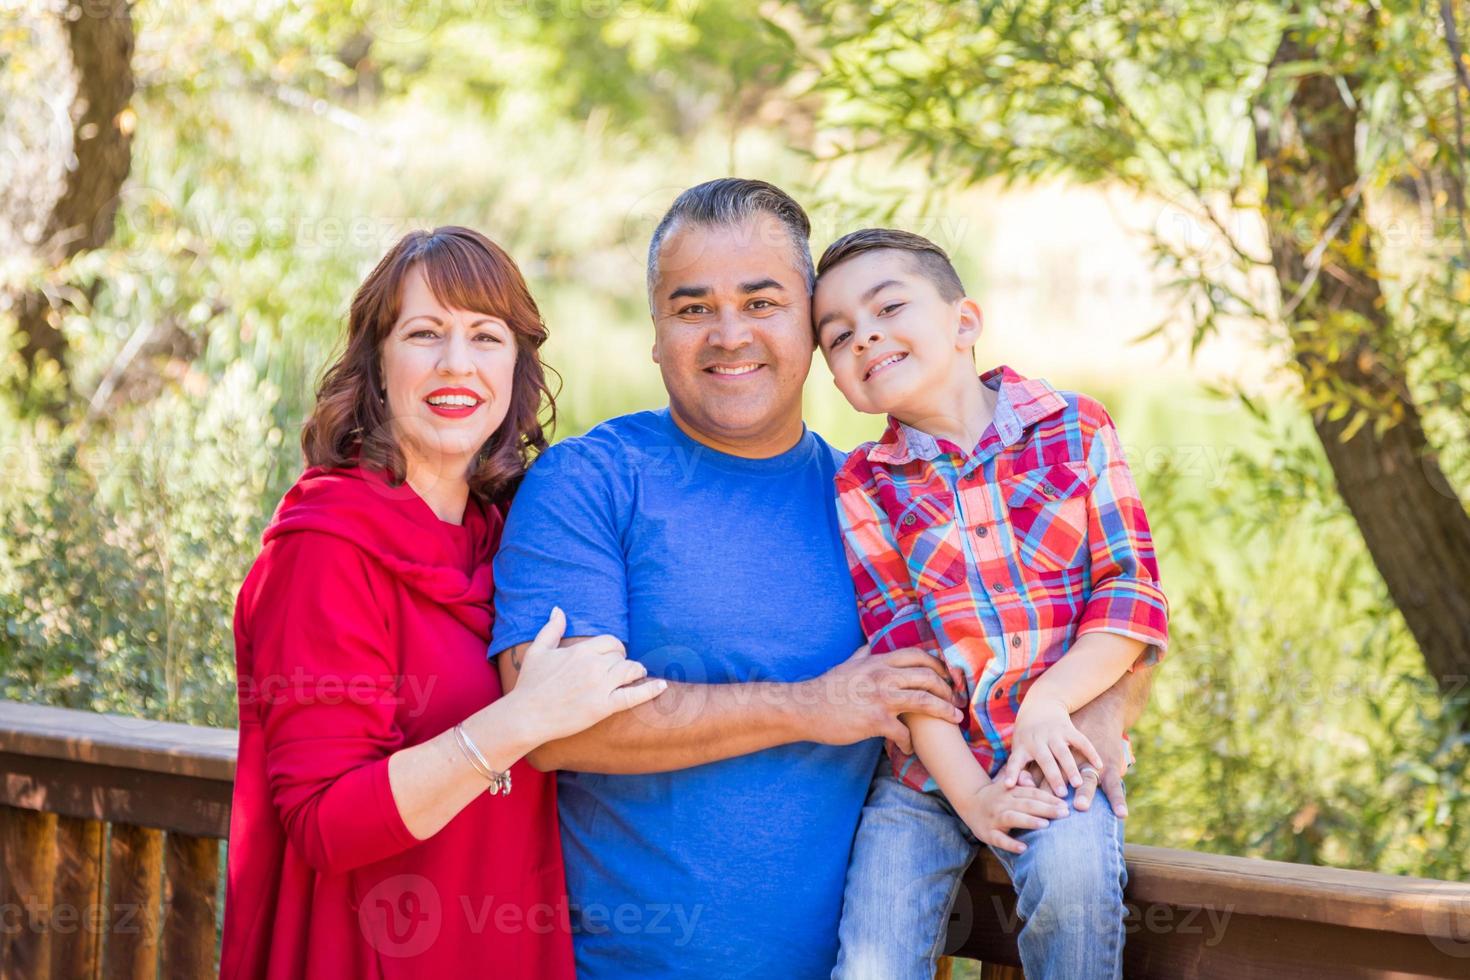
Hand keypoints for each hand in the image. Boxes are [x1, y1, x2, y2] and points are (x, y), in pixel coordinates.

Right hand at [510, 608, 665, 742]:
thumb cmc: (529, 684)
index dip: (614, 648)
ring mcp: (600, 686)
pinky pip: (634, 696)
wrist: (526, 716)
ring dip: (636, 671)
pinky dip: (650, 690)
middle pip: (621, 656)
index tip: (612, 656)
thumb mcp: (538, 651)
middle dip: (621, 661)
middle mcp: (593, 666)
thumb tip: (558, 610)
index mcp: (580, 651)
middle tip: (618, 670)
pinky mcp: (603, 707)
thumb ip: (552, 629)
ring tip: (638, 674)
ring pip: (631, 671)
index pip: (611, 642)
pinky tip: (662, 685)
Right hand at [804, 645, 964, 754]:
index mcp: (878, 661)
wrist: (805, 708)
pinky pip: (904, 732)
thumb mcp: (847, 664)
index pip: (918, 655)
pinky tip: (908, 748)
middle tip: (955, 700)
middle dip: (947, 689)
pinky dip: (910, 742)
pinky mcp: (875, 721)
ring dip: (944, 711)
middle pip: (928, 676)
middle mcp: (882, 675)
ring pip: (924, 701)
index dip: (938, 664)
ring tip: (954, 719)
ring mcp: (880, 698)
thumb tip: (870, 644)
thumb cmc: (826, 689)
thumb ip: (862, 653)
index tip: (947, 676)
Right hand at [953, 780, 1068, 854]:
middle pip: (1026, 804)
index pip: (1032, 793)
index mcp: (1010, 791)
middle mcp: (1002, 802)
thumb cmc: (997, 796)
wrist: (969, 803)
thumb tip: (1032, 779)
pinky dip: (1011, 844)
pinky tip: (1023, 848)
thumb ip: (1022, 781)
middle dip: (1046, 809)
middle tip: (1064, 813)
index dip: (1049, 798)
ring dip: (1029, 821)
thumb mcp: (1007, 785)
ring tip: (1045, 825)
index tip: (1065, 803)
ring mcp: (994, 818)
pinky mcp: (988, 833)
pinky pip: (999, 839)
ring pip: (1013, 818)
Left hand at [1019, 699, 1130, 816]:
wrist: (1040, 705)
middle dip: (1052, 777)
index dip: (1011, 773)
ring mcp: (1054, 734)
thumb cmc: (1028, 737)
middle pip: (1045, 759)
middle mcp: (1037, 740)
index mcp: (1023, 747)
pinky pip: (1081, 741)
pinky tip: (1099, 765)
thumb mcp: (1020, 749)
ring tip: (1078, 784)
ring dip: (1070, 767)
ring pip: (1063, 752)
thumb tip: (1014, 790)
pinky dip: (1090, 752)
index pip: (1015, 761)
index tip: (1008, 785)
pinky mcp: (1069, 729)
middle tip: (1060, 794)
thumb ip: (1020, 770)